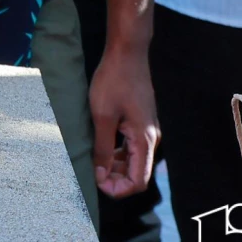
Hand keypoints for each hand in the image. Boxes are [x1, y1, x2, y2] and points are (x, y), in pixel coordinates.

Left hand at [91, 42, 158, 197]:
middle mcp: (151, 138)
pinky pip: (131, 147)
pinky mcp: (140, 122)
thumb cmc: (114, 81)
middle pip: (136, 174)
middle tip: (90, 173)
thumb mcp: (102, 116)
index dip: (117, 189)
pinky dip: (116, 153)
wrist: (127, 53)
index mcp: (145, 140)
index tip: (96, 182)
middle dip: (114, 179)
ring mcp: (147, 130)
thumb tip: (99, 175)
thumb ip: (102, 148)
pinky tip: (100, 146)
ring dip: (114, 166)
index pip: (138, 182)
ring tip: (92, 160)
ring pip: (133, 160)